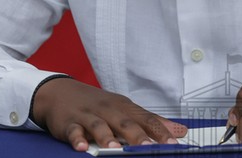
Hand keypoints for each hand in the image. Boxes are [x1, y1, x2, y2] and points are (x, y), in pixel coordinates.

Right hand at [30, 77, 187, 150]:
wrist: (61, 92)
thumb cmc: (99, 105)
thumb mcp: (125, 110)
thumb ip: (152, 122)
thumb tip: (180, 131)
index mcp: (125, 108)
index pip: (146, 119)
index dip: (160, 131)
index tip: (174, 143)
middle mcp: (109, 110)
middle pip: (125, 123)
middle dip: (138, 136)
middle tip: (149, 148)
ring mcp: (89, 115)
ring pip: (99, 126)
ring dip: (107, 137)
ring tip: (116, 150)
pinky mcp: (69, 123)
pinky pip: (73, 131)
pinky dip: (77, 138)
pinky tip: (82, 147)